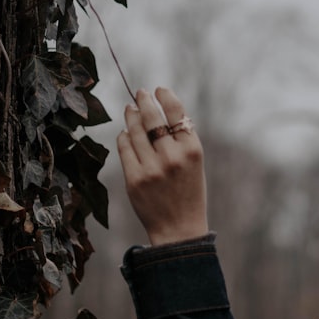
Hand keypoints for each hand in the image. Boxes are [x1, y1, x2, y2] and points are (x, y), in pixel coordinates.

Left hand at [117, 87, 208, 244]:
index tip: (159, 89)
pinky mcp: (134, 179)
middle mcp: (172, 156)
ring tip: (131, 109)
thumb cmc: (188, 192)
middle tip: (140, 93)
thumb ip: (182, 138)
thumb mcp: (195, 163)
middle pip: (154, 118)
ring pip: (136, 131)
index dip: (166, 97)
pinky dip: (124, 137)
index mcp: (192, 150)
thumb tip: (162, 109)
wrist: (179, 228)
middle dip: (145, 101)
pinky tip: (126, 133)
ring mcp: (151, 168)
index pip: (177, 113)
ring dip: (132, 116)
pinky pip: (124, 148)